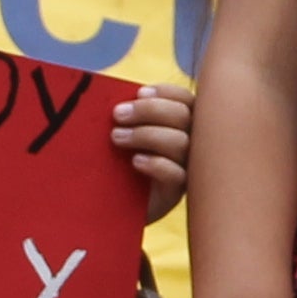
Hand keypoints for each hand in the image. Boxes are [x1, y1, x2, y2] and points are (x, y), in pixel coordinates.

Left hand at [111, 84, 189, 221]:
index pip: (186, 99)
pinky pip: (177, 175)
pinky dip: (156, 163)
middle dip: (150, 110)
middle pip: (184, 116)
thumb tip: (121, 95)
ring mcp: (185, 170)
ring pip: (181, 143)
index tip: (139, 93)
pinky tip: (135, 161)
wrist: (106, 205)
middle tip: (117, 115)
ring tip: (117, 138)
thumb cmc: (115, 163)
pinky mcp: (175, 194)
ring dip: (146, 134)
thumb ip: (129, 114)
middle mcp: (189, 145)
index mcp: (180, 125)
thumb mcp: (123, 132)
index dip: (165, 92)